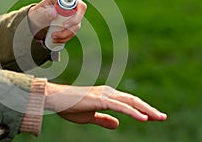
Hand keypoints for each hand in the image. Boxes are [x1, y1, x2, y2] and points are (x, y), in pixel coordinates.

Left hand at [28, 0, 86, 41]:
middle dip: (74, 19)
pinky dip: (66, 37)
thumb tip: (54, 13)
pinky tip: (57, 39)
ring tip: (53, 36)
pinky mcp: (73, 24)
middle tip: (64, 26)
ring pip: (78, 22)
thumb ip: (44, 13)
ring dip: (67, 32)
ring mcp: (73, 14)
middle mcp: (69, 3)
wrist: (37, 26)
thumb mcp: (37, 14)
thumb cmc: (37, 16)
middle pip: (80, 7)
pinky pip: (74, 31)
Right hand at [45, 83, 166, 128]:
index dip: (142, 109)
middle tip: (162, 117)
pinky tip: (143, 118)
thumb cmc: (69, 107)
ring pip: (130, 102)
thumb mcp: (89, 117)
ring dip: (146, 109)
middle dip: (149, 109)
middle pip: (133, 100)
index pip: (128, 102)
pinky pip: (120, 107)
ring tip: (158, 117)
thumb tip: (118, 124)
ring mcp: (104, 95)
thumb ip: (104, 120)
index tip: (154, 117)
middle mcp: (107, 92)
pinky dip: (133, 112)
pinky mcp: (99, 100)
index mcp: (106, 96)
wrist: (55, 99)